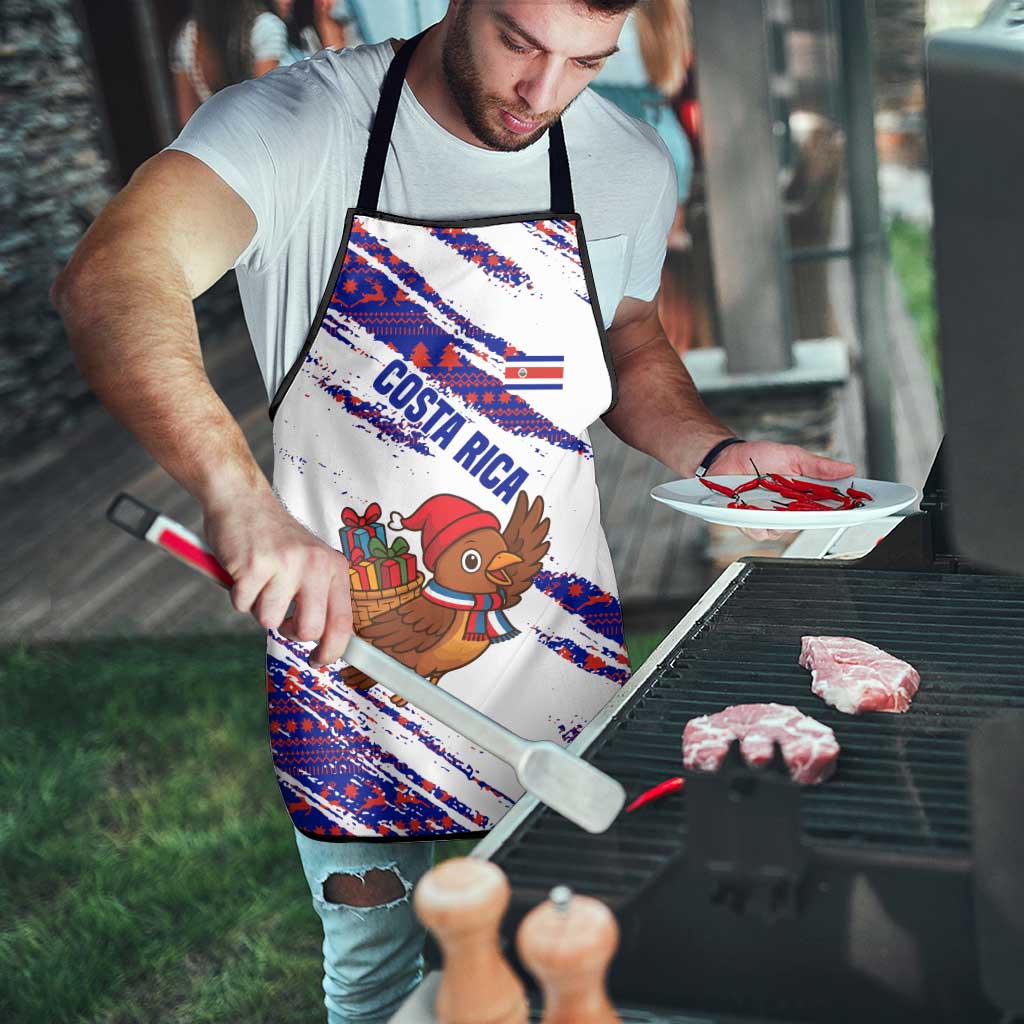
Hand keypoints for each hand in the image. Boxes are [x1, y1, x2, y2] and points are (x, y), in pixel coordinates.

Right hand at [202, 489, 352, 666]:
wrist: (242, 499)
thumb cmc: (274, 537)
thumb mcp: (310, 561)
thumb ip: (319, 595)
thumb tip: (325, 642)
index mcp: (334, 567)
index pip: (342, 622)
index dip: (332, 651)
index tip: (319, 661)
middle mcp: (315, 565)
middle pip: (308, 630)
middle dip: (289, 632)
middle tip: (280, 617)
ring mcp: (285, 564)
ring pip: (269, 620)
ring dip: (258, 607)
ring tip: (259, 580)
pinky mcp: (254, 565)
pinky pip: (242, 605)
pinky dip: (237, 595)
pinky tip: (242, 571)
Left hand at [710, 441, 856, 542]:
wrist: (726, 457)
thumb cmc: (758, 457)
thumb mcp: (792, 456)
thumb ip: (818, 466)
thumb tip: (848, 468)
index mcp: (803, 495)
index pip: (828, 507)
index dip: (844, 510)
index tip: (857, 508)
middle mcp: (789, 510)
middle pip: (809, 523)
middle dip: (813, 517)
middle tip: (813, 506)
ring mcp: (770, 518)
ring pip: (784, 531)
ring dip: (781, 519)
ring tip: (775, 503)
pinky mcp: (750, 523)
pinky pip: (759, 532)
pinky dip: (758, 524)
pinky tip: (754, 512)